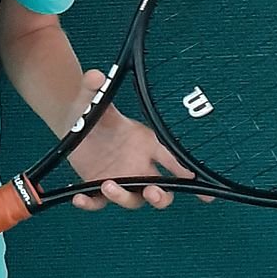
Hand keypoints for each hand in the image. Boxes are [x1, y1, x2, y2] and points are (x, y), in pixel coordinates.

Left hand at [64, 71, 191, 210]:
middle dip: (161, 196)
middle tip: (152, 192)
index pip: (174, 161)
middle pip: (159, 189)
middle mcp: (136, 165)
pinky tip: (80, 198)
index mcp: (145, 143)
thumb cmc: (92, 109)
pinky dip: (91, 203)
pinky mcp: (97, 185)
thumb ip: (95, 87)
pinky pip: (98, 201)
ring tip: (107, 186)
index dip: (189, 176)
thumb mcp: (92, 97)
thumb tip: (97, 75)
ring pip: (132, 199)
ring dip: (124, 197)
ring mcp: (118, 178)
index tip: (206, 195)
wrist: (70, 121)